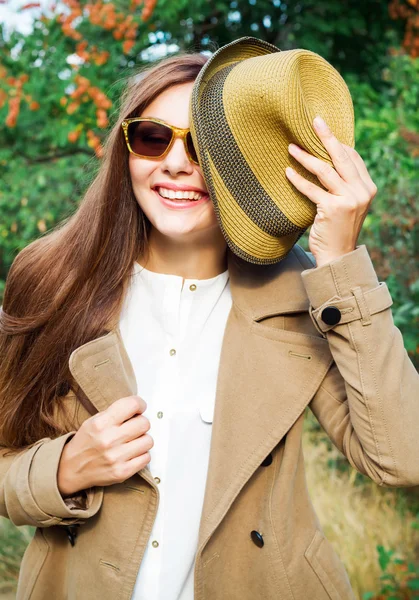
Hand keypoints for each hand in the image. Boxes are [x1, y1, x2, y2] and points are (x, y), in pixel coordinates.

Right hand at [57, 395, 152, 495]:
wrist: (71, 469)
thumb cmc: (85, 443)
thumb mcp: (93, 421)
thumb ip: (115, 413)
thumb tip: (137, 408)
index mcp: (101, 423)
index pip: (132, 405)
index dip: (140, 404)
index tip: (139, 408)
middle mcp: (109, 440)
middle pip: (144, 423)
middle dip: (141, 423)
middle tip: (135, 426)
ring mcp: (116, 457)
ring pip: (148, 441)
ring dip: (143, 440)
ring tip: (133, 441)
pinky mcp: (122, 472)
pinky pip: (146, 458)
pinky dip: (142, 455)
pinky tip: (132, 453)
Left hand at [285, 116, 377, 267]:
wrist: (337, 256)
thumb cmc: (337, 228)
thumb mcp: (347, 204)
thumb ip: (343, 185)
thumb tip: (327, 160)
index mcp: (368, 187)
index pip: (352, 157)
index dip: (337, 143)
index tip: (322, 130)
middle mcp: (362, 191)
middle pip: (341, 157)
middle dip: (326, 137)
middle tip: (314, 121)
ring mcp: (349, 200)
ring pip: (325, 170)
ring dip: (306, 157)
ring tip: (291, 147)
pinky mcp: (333, 209)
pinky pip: (312, 189)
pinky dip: (298, 179)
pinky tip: (287, 172)